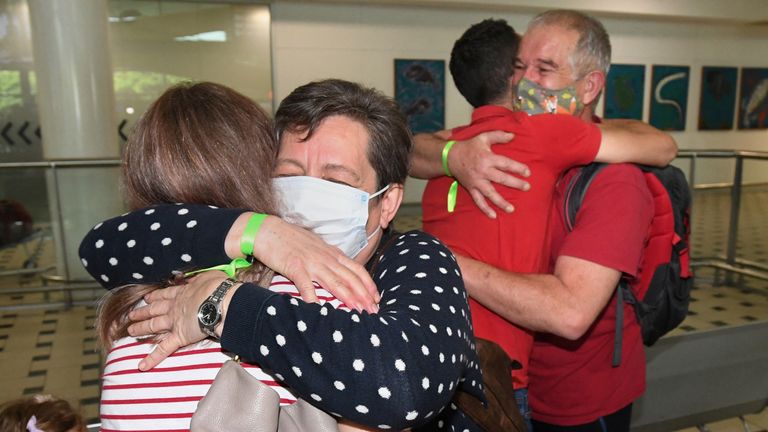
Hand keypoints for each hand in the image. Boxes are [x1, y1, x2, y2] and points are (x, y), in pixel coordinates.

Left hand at [128, 271, 229, 369]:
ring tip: (131, 332)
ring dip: (141, 329)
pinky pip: (163, 349)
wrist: (220, 301)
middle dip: (142, 313)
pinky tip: (142, 366)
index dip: (154, 297)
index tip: (147, 298)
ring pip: (153, 326)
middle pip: (153, 310)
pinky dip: (152, 358)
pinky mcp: (179, 337)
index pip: (164, 295)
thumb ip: (200, 278)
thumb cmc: (218, 288)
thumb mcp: (208, 276)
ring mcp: (174, 322)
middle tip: (131, 315)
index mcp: (182, 293)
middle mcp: (174, 308)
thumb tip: (195, 277)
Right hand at [253, 217, 378, 312]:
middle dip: (364, 295)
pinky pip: (306, 285)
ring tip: (359, 311)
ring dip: (349, 298)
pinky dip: (314, 298)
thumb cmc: (291, 240)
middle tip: (374, 311)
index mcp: (332, 253)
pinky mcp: (295, 267)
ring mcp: (311, 262)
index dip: (369, 284)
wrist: (268, 230)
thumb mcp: (317, 247)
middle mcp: (326, 258)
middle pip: (350, 278)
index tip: (376, 298)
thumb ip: (330, 259)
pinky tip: (320, 310)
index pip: (357, 269)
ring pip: (335, 282)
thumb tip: (342, 272)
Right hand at [448, 131, 530, 217]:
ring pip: (490, 193)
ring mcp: (477, 182)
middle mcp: (483, 171)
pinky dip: (485, 209)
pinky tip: (493, 216)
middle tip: (527, 187)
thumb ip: (498, 135)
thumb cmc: (469, 147)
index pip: (505, 164)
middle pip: (501, 179)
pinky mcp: (471, 188)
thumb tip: (513, 135)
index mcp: (487, 158)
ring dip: (501, 202)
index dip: (517, 168)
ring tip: (511, 209)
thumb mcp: (483, 137)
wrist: (450, 157)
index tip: (527, 172)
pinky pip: (478, 200)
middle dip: (515, 184)